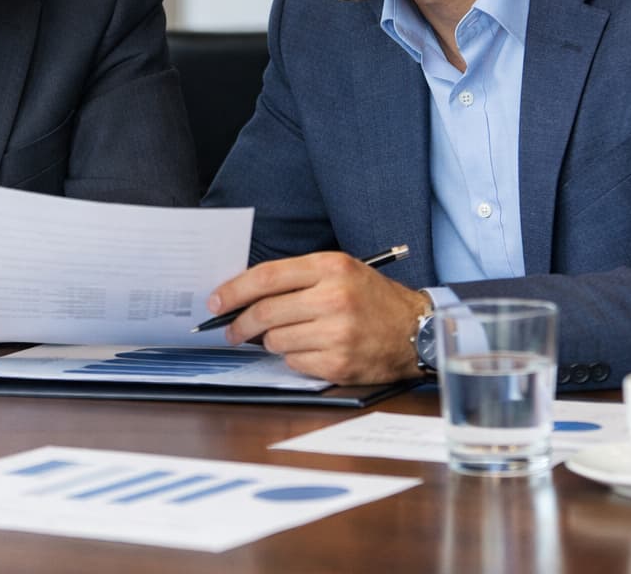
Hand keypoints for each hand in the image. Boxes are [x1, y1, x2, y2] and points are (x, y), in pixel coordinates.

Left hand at [206, 252, 431, 383]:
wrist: (415, 330)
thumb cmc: (372, 299)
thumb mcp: (341, 271)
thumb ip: (297, 278)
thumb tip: (245, 294)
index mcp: (330, 267)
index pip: (266, 277)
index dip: (233, 290)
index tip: (215, 302)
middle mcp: (333, 298)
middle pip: (265, 312)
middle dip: (240, 324)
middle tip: (231, 330)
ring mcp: (337, 333)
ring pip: (275, 340)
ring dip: (270, 340)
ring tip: (287, 335)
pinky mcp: (339, 363)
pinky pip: (294, 362)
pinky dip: (293, 357)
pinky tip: (311, 349)